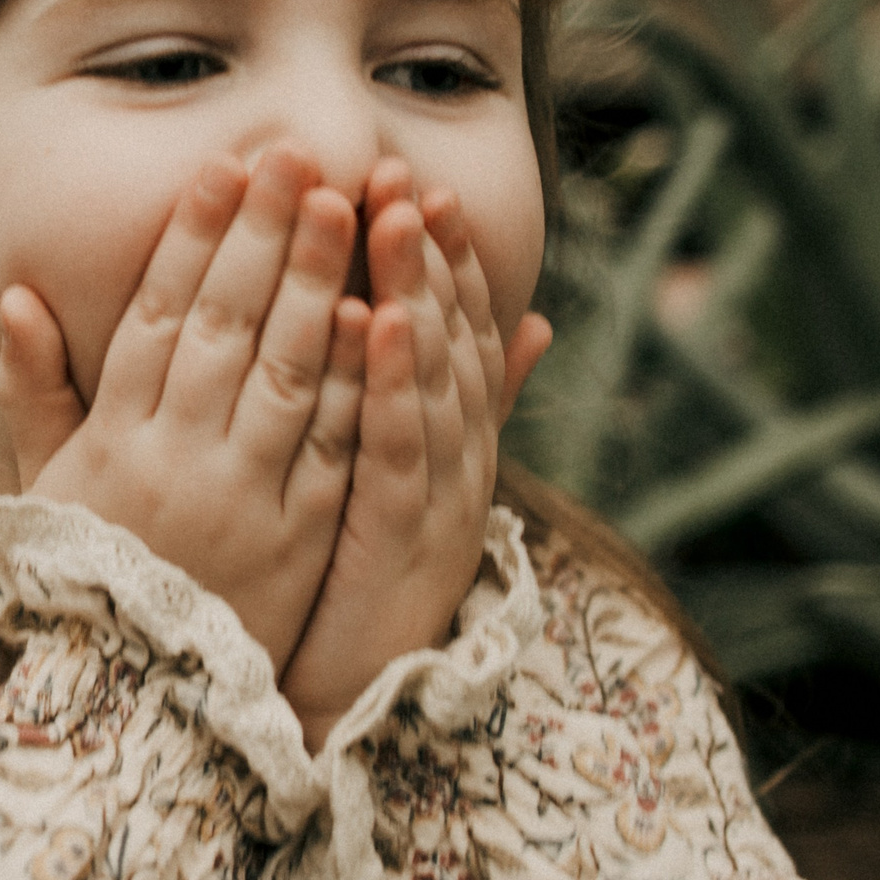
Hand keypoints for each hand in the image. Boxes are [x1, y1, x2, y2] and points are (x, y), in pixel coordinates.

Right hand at [0, 147, 367, 676]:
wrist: (135, 700)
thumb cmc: (88, 578)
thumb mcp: (44, 486)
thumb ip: (34, 390)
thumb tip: (19, 296)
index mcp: (113, 438)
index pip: (157, 315)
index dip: (191, 237)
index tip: (221, 169)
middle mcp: (176, 457)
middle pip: (225, 325)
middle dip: (262, 234)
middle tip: (296, 157)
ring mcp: (240, 496)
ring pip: (283, 370)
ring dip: (316, 280)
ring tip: (344, 206)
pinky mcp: (299, 537)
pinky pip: (330, 444)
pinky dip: (352, 376)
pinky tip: (378, 311)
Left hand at [277, 161, 550, 746]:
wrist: (343, 703)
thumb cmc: (356, 583)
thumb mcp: (406, 482)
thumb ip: (463, 404)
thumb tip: (536, 323)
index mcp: (450, 444)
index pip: (449, 332)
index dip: (439, 259)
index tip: (412, 185)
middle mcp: (455, 463)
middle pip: (447, 341)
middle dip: (428, 254)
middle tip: (403, 176)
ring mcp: (437, 500)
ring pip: (431, 380)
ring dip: (418, 293)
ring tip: (396, 221)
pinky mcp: (405, 540)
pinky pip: (398, 447)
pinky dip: (391, 381)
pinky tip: (377, 322)